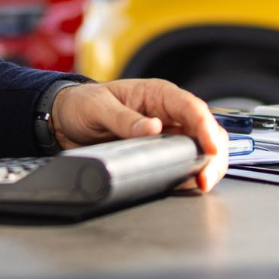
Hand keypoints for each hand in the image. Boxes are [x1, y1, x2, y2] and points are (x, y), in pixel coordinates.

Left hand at [50, 79, 227, 191]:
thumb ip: (123, 119)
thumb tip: (153, 128)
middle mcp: (168, 113)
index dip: (205, 127)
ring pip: (201, 147)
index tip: (211, 149)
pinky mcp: (160, 152)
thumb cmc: (82, 104)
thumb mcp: (98, 107)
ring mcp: (167, 134)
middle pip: (205, 130)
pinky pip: (184, 162)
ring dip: (207, 165)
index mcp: (157, 94)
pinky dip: (191, 173)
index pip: (191, 108)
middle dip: (213, 153)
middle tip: (206, 177)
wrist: (64, 120)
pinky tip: (189, 184)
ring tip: (201, 183)